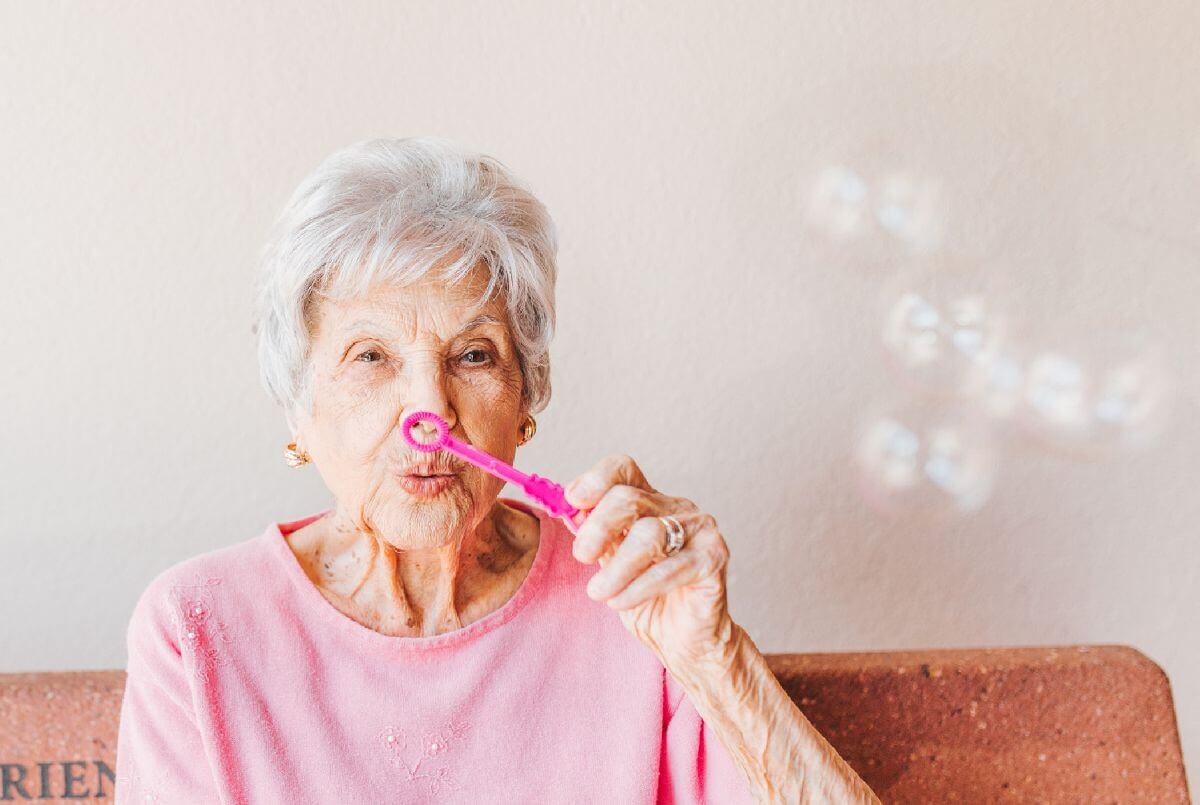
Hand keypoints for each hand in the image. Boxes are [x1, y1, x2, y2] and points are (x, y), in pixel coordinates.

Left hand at [565, 453, 733, 665]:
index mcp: (650, 501)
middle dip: (597, 527)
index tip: (573, 502)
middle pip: (629, 498)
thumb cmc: (646, 599)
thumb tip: (571, 510)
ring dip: (616, 567)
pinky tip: (620, 602)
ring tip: (598, 592)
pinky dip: (638, 587)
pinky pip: (670, 569)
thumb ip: (596, 535)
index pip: (623, 468)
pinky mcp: (714, 559)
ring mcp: (700, 530)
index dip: (595, 480)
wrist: (681, 639)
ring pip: (649, 533)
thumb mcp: (610, 563)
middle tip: (582, 556)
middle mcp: (677, 508)